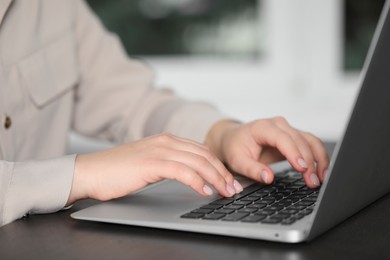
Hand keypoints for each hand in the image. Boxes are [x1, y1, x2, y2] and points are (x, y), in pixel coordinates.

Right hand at [66, 133, 242, 204]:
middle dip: (223, 173)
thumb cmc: (116, 171)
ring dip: (216, 178)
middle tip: (233, 189)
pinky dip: (197, 181)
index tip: (228, 181)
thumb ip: (169, 163)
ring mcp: (158, 150)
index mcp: (166, 140)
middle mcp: (165, 141)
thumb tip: (189, 174)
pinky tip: (204, 192)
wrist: (90, 172)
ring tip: (226, 192)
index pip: (201, 150)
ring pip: (198, 162)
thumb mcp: (149, 163)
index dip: (218, 166)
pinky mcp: (151, 163)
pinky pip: (182, 171)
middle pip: (205, 155)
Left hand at [205, 117, 328, 187]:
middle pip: (300, 140)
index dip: (294, 153)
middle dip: (309, 162)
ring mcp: (288, 129)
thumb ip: (252, 169)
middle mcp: (278, 125)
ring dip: (319, 159)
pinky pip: (311, 144)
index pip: (283, 138)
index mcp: (263, 127)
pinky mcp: (294, 137)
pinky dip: (318, 156)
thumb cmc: (235, 147)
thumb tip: (268, 178)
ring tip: (320, 179)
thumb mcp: (237, 161)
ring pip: (311, 140)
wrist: (234, 138)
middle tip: (312, 182)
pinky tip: (321, 171)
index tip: (302, 168)